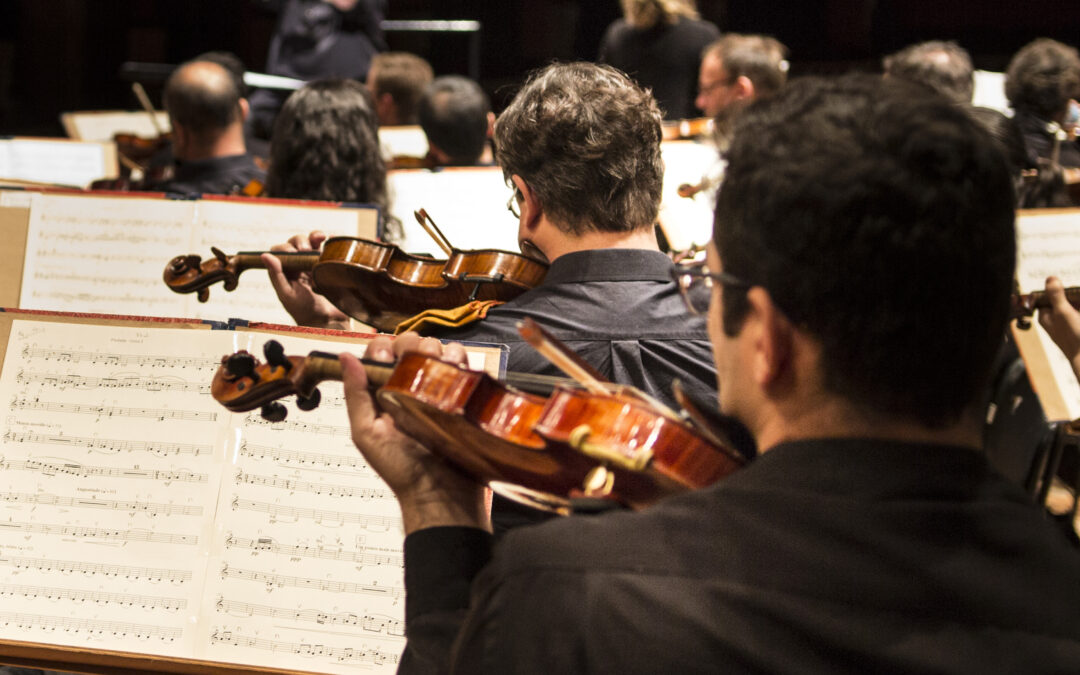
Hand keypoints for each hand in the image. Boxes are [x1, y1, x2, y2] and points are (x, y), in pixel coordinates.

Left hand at [262, 231, 348, 329]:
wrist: (329, 320)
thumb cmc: (305, 311)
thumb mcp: (287, 295)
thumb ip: (276, 275)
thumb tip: (265, 256)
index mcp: (285, 271)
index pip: (280, 250)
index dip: (286, 248)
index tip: (294, 255)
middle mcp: (299, 265)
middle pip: (296, 242)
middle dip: (300, 242)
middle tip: (306, 251)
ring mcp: (315, 264)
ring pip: (312, 241)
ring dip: (314, 237)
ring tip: (319, 241)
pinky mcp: (330, 265)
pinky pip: (329, 247)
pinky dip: (330, 240)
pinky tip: (331, 239)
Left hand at [341, 332, 489, 533]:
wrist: (442, 493)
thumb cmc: (401, 470)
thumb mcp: (367, 433)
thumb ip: (355, 395)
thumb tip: (344, 358)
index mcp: (384, 392)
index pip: (381, 352)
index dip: (383, 348)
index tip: (387, 358)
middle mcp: (411, 386)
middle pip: (411, 344)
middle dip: (411, 346)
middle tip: (412, 369)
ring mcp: (439, 388)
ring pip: (437, 348)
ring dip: (435, 352)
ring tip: (433, 375)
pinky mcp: (464, 392)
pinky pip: (463, 363)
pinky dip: (458, 360)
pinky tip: (452, 376)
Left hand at [1037, 276, 1079, 380]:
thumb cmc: (1073, 335)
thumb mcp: (1063, 312)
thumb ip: (1056, 296)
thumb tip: (1050, 278)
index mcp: (1045, 316)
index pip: (1046, 296)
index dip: (1056, 290)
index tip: (1066, 286)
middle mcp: (1055, 320)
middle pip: (1062, 300)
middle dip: (1071, 296)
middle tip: (1076, 296)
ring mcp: (1068, 324)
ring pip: (1072, 306)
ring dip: (1076, 301)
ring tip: (1078, 305)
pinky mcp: (1076, 327)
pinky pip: (1076, 314)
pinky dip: (1078, 309)